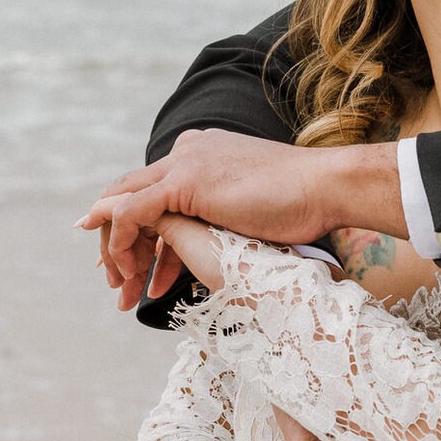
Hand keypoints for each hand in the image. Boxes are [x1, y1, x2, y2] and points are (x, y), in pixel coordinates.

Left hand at [79, 130, 402, 293]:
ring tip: (122, 288)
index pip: (155, 191)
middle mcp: (186, 152)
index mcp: (202, 154)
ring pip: (123, 204)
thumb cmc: (302, 204)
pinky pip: (132, 212)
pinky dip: (121, 242)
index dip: (141, 232)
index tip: (141, 268)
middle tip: (117, 281)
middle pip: (129, 194)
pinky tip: (126, 272)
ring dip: (116, 250)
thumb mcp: (247, 209)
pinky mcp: (184, 181)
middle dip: (118, 242)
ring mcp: (183, 164)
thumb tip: (214, 240)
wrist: (325, 187)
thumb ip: (220, 214)